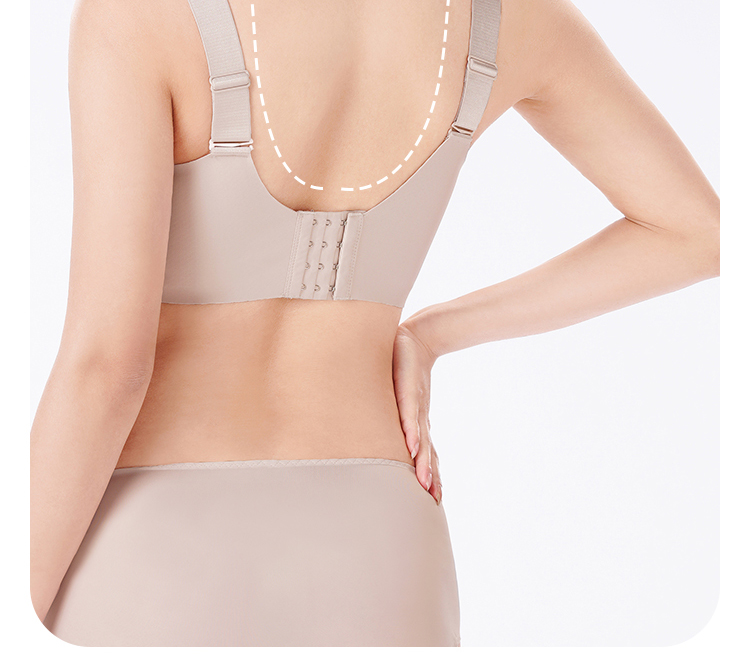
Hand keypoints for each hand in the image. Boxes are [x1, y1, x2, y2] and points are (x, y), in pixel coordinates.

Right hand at [392, 320, 441, 504]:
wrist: (417, 336)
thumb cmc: (403, 365)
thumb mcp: (395, 393)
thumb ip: (387, 411)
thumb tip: (374, 426)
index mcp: (417, 420)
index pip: (425, 451)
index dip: (430, 473)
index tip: (433, 497)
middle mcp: (419, 416)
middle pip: (426, 451)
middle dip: (429, 475)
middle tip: (431, 499)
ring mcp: (415, 404)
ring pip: (420, 437)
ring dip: (422, 461)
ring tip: (424, 483)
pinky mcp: (409, 390)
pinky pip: (410, 413)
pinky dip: (411, 430)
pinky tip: (412, 446)